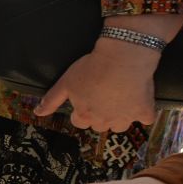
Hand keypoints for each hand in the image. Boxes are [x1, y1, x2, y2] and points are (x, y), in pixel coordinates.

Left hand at [34, 39, 157, 132]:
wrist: (123, 57)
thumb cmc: (92, 67)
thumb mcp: (66, 82)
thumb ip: (51, 100)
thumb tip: (38, 114)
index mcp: (85, 115)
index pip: (79, 122)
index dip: (82, 109)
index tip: (87, 97)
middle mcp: (104, 121)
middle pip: (99, 125)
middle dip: (100, 114)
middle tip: (103, 95)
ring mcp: (125, 118)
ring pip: (120, 126)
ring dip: (120, 116)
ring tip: (119, 97)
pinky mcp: (144, 112)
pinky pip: (145, 118)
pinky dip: (143, 111)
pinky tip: (139, 98)